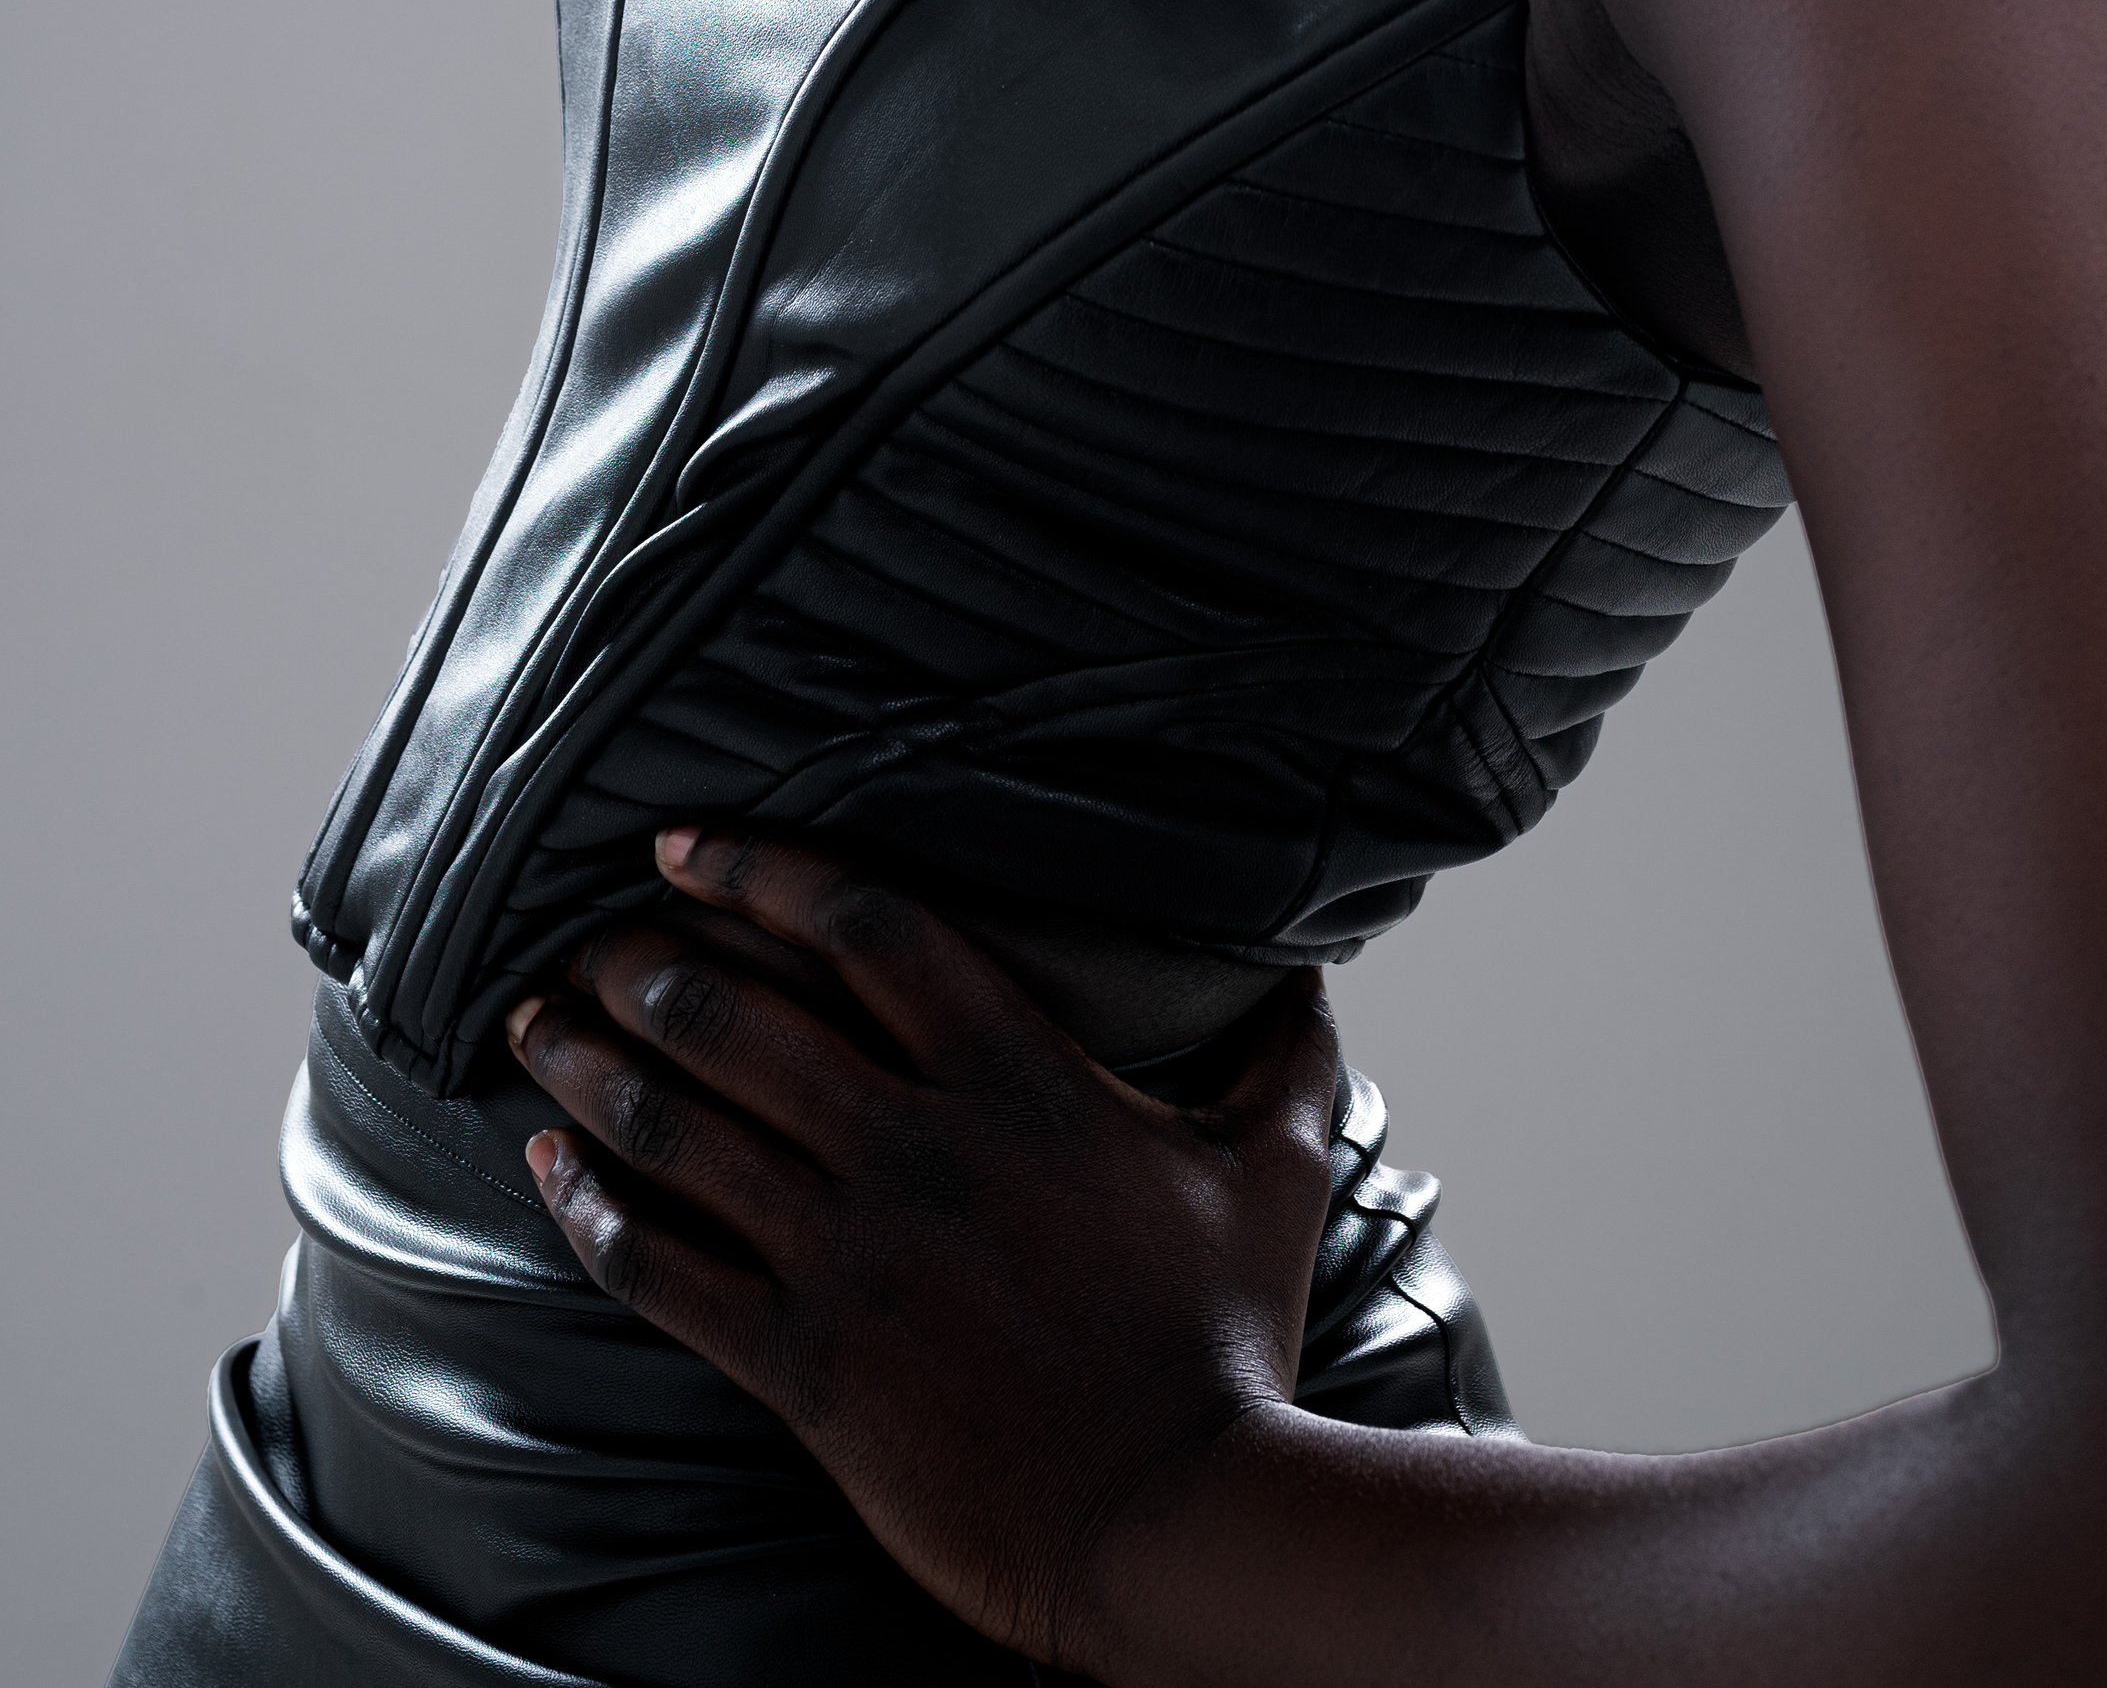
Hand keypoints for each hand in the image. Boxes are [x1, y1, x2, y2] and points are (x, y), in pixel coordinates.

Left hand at [508, 830, 1338, 1666]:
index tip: (686, 844)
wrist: (1176, 1521)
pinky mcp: (808, 1363)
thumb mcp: (1273, 1169)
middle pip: (739, 1014)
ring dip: (591, 1068)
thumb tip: (1310, 973)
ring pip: (680, 1130)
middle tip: (588, 937)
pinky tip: (545, 1173)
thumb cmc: (1228, 1341)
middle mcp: (916, 1145)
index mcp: (1018, 1077)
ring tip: (537, 1025)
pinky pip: (662, 1271)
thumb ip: (1281, 1056)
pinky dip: (589, 1212)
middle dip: (643, 962)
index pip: (866, 925)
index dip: (763, 870)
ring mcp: (852, 1254)